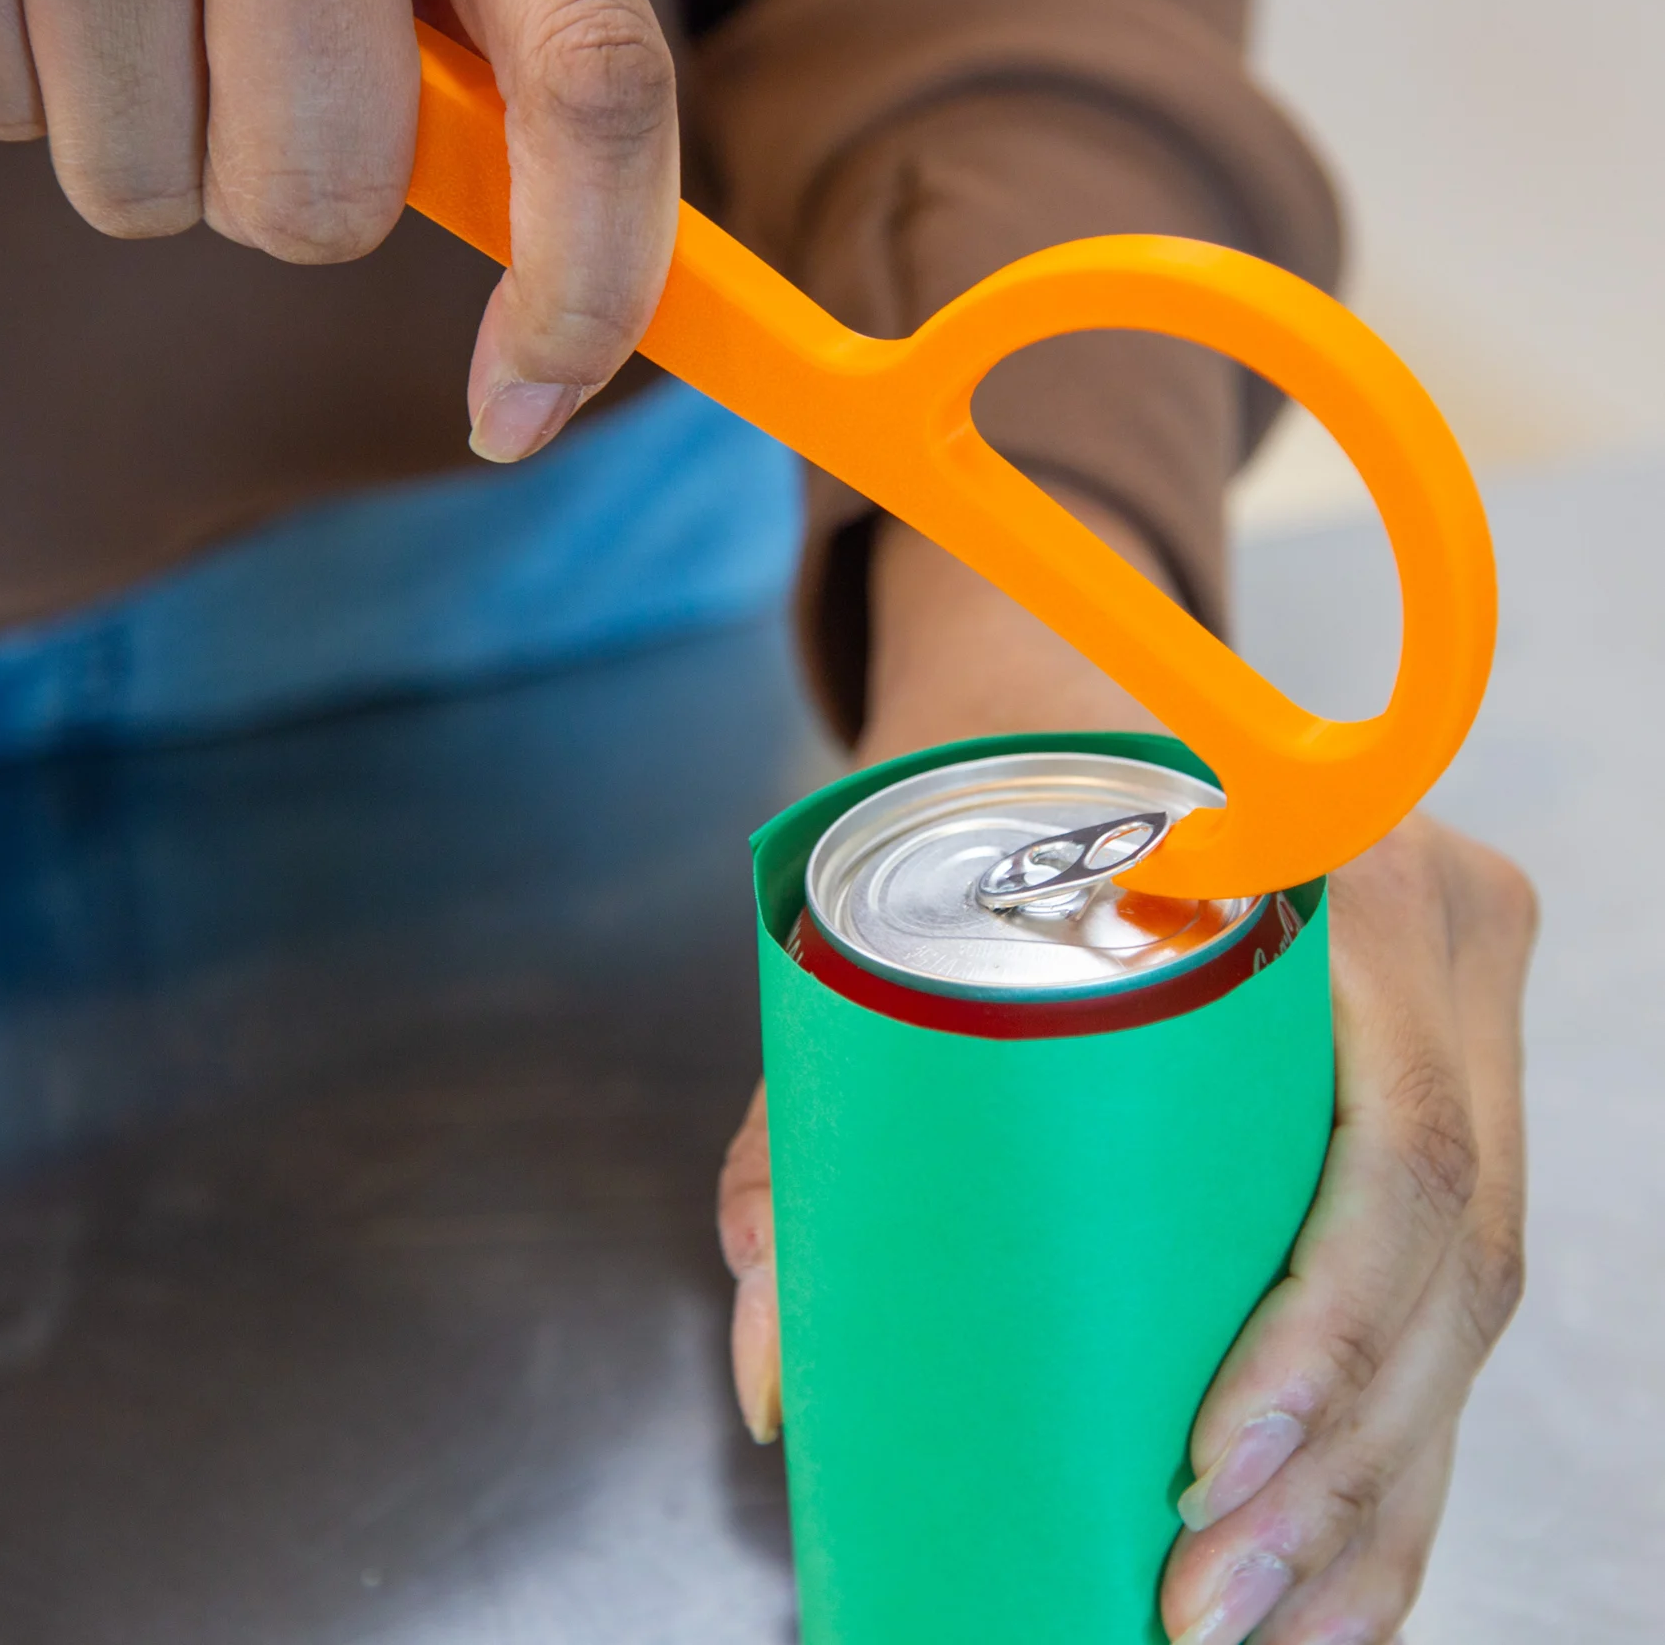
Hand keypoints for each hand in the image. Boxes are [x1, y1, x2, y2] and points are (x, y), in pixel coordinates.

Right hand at [0, 0, 678, 462]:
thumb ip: (481, 33)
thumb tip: (548, 316)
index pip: (600, 88)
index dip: (588, 287)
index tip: (519, 413)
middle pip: (322, 207)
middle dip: (278, 187)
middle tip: (235, 47)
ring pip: (144, 192)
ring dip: (132, 128)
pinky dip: (3, 57)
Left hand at [719, 520, 1534, 1644]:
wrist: (1065, 697)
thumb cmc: (992, 793)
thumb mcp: (907, 908)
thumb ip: (817, 1119)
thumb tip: (777, 1371)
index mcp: (1349, 873)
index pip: (1393, 1145)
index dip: (1325, 1343)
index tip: (1193, 1474)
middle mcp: (1446, 953)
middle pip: (1451, 1263)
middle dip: (1334, 1475)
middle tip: (1189, 1609)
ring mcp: (1468, 1024)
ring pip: (1472, 1306)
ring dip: (1374, 1503)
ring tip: (1245, 1634)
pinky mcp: (1447, 1090)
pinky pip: (1463, 1289)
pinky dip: (1405, 1451)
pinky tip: (1342, 1584)